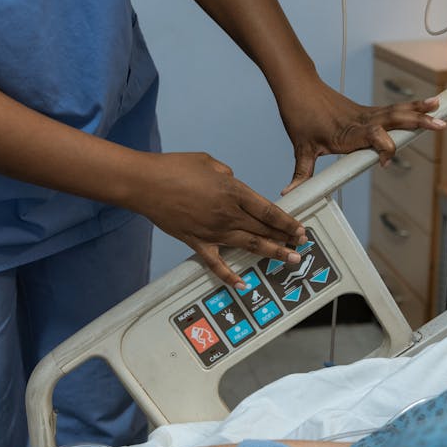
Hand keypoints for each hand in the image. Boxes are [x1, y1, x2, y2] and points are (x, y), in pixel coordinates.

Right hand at [138, 151, 305, 286]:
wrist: (145, 183)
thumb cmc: (174, 168)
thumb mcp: (209, 163)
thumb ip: (227, 175)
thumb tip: (234, 184)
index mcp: (234, 191)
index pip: (269, 211)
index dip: (288, 222)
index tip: (300, 229)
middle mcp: (228, 214)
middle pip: (264, 230)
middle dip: (286, 239)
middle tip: (301, 247)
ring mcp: (213, 231)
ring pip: (250, 246)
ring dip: (272, 254)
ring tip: (289, 260)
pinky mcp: (196, 242)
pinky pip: (217, 263)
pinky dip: (229, 276)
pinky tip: (242, 284)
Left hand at [279, 83, 443, 193]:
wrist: (299, 87)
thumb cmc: (299, 116)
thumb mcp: (300, 148)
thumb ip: (300, 173)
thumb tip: (288, 196)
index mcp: (347, 132)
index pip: (373, 137)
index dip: (384, 147)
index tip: (384, 163)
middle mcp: (361, 121)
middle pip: (393, 120)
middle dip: (416, 122)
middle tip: (438, 125)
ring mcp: (366, 114)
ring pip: (397, 112)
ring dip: (419, 111)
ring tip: (441, 107)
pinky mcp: (368, 111)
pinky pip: (394, 109)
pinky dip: (412, 108)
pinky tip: (430, 105)